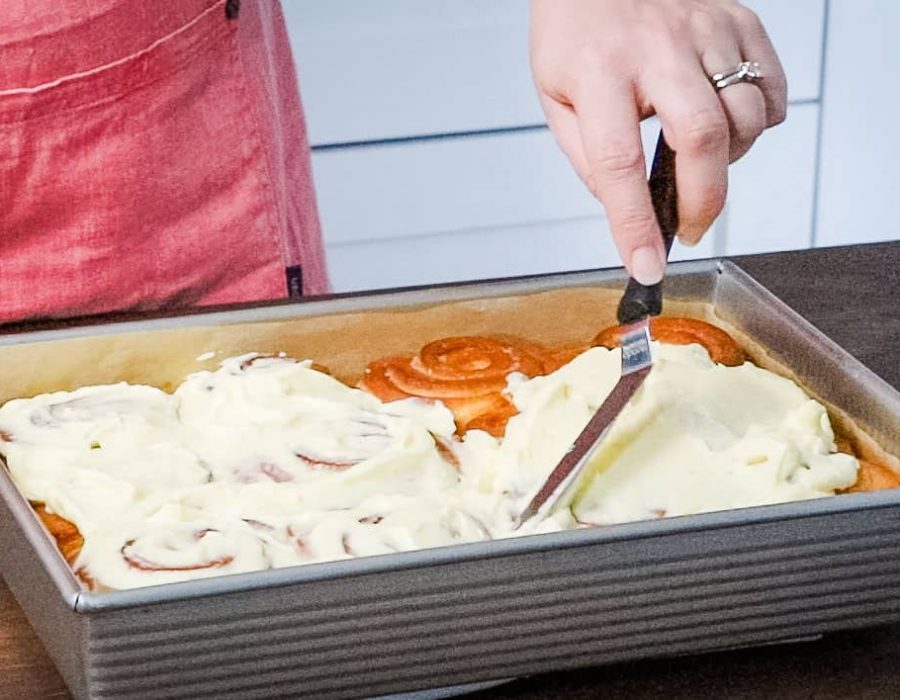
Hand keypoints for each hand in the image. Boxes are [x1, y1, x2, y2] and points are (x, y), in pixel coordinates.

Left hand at [530, 0, 786, 283]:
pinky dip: (758, 122)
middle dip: (701, 202)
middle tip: (687, 227)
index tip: (646, 267)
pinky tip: (726, 126)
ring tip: (698, 164)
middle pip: (700, 137)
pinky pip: (769, 86)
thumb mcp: (555, 99)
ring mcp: (703, 30)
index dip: (634, 225)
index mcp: (598, 72)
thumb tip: (627, 210)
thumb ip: (589, 158)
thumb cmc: (575, 34)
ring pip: (743, 115)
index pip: (617, 163)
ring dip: (728, 162)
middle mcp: (656, 48)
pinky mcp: (737, 20)